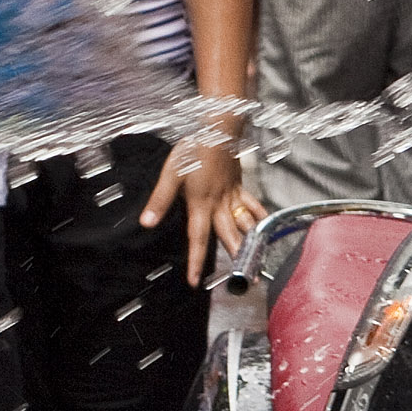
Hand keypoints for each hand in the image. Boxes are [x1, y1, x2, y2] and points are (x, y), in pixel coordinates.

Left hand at [141, 132, 264, 286]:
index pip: (198, 239)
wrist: (219, 129)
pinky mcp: (239, 185)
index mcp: (201, 204)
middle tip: (247, 279)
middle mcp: (219, 204)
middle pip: (228, 237)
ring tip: (259, 259)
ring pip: (244, 224)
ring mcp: (232, 195)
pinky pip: (252, 205)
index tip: (195, 281)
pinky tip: (264, 224)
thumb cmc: (194, 150)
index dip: (196, 262)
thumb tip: (147, 222)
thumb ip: (160, 199)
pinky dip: (259, 216)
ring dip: (251, 242)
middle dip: (237, 259)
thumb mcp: (171, 174)